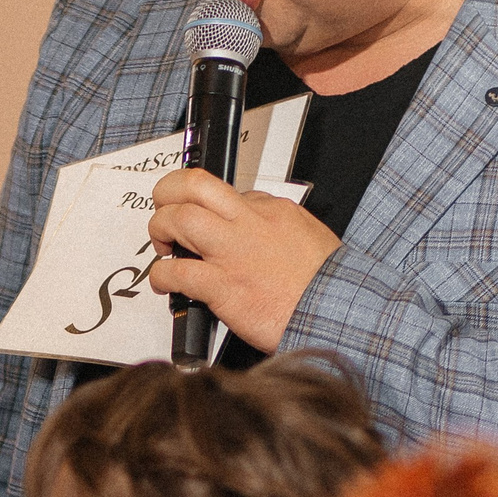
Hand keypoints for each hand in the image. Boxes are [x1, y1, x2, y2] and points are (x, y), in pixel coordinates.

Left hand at [144, 169, 339, 352]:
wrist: (337, 311)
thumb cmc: (327, 284)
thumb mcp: (308, 236)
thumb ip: (277, 226)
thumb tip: (254, 223)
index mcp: (272, 210)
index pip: (225, 192)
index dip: (203, 204)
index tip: (197, 216)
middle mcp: (249, 224)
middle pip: (194, 186)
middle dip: (167, 194)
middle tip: (164, 214)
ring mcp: (233, 253)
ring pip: (179, 219)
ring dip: (160, 230)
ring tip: (163, 247)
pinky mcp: (223, 286)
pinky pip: (178, 272)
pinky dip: (162, 276)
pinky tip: (165, 283)